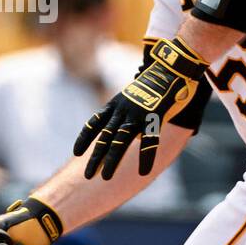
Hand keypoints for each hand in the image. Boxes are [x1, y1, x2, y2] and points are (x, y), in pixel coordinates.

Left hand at [74, 37, 207, 178]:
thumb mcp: (132, 94)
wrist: (169, 67)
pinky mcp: (153, 117)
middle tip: (88, 175)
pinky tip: (143, 172)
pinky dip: (146, 157)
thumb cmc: (153, 81)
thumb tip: (123, 125)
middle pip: (104, 138)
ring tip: (105, 177)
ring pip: (120, 142)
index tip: (76, 152)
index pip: (94, 123)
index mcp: (116, 104)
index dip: (84, 138)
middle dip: (95, 158)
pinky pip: (148, 141)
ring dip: (112, 161)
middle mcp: (122, 111)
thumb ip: (126, 110)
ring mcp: (136, 115)